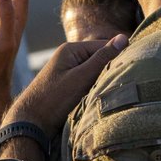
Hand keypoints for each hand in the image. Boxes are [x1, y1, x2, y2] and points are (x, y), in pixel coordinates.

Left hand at [3, 35, 128, 140]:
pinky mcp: (69, 85)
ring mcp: (69, 72)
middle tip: (119, 84)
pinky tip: (98, 97)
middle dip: (109, 71)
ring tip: (109, 92)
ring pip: (96, 73)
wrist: (31, 122)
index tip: (128, 71)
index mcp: (71, 49)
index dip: (117, 58)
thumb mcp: (81, 77)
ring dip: (103, 82)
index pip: (104, 46)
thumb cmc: (54, 99)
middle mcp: (69, 57)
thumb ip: (102, 58)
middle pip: (100, 59)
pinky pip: (88, 83)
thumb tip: (124, 38)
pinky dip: (95, 89)